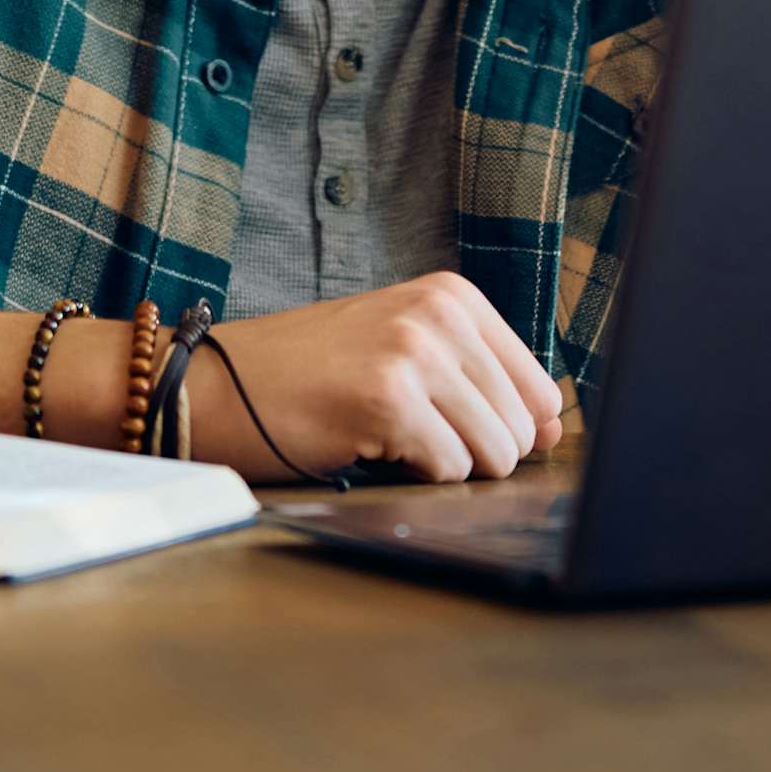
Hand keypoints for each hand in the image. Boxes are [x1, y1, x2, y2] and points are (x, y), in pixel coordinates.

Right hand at [186, 274, 564, 483]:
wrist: (217, 384)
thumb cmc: (310, 376)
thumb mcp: (404, 351)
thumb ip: (480, 380)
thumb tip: (553, 430)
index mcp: (453, 296)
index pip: (537, 387)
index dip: (510, 429)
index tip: (458, 429)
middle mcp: (440, 314)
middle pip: (520, 427)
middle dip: (474, 452)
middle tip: (408, 434)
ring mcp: (416, 353)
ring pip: (492, 453)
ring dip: (444, 464)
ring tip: (387, 435)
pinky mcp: (390, 400)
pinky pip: (449, 470)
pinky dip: (414, 476)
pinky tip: (368, 444)